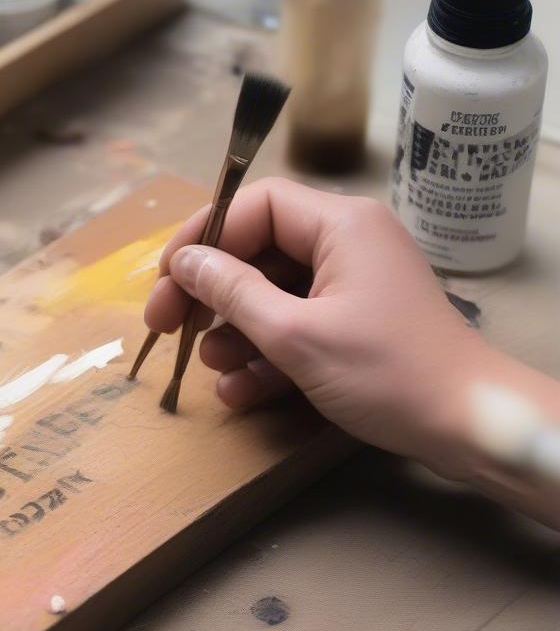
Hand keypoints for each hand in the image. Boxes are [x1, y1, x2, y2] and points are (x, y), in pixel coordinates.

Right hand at [144, 178, 492, 479]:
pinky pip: (294, 327)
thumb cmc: (385, 372)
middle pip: (257, 252)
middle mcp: (345, 245)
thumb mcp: (296, 335)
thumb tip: (185, 263)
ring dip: (233, 333)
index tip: (167, 280)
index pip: (256, 205)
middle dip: (209, 294)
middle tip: (167, 328)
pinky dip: (264, 355)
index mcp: (340, 225)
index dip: (204, 237)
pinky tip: (240, 390)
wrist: (464, 425)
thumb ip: (233, 293)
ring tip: (210, 367)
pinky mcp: (352, 325)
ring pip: (270, 296)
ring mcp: (349, 287)